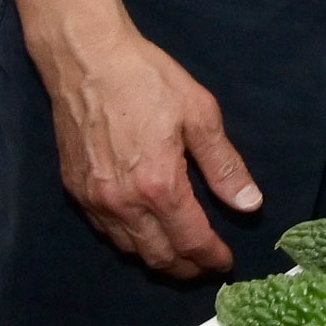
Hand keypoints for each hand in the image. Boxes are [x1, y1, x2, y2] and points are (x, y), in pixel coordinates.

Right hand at [33, 15, 254, 275]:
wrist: (86, 58)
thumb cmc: (146, 79)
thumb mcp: (199, 114)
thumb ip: (224, 166)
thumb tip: (250, 205)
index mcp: (160, 186)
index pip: (191, 242)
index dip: (212, 258)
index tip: (226, 262)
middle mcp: (124, 203)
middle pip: (159, 257)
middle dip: (187, 268)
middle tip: (205, 264)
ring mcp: (95, 200)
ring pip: (130, 250)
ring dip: (158, 258)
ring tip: (179, 252)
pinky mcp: (75, 191)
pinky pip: (106, 232)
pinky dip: (130, 241)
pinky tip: (144, 230)